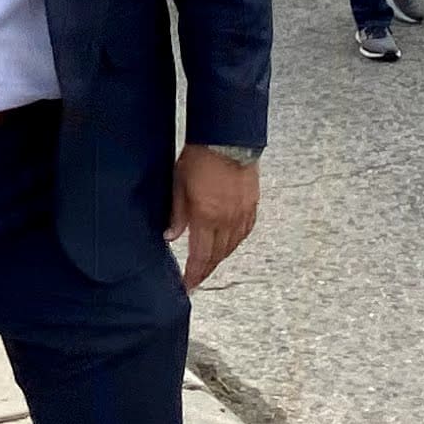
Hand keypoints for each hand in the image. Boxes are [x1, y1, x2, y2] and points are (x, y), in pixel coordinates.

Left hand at [166, 145, 259, 289]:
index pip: (200, 256)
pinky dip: (235, 242)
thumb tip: (170, 236)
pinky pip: (245, 232)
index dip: (194, 274)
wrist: (228, 138)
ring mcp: (242, 214)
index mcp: (206, 217)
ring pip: (232, 246)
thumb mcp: (178, 184)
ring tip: (210, 264)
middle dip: (206, 271)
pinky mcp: (252, 205)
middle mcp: (227, 220)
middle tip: (197, 279)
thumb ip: (176, 214)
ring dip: (220, 258)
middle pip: (218, 256)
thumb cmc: (201, 156)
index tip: (187, 285)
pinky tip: (229, 244)